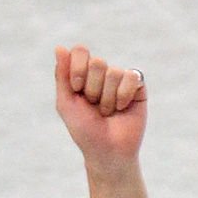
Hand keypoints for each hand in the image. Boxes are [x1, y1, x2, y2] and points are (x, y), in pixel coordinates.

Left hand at [55, 46, 145, 172]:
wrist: (107, 150)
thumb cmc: (84, 130)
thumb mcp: (66, 104)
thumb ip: (62, 75)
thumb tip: (59, 47)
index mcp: (82, 75)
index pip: (80, 52)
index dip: (78, 69)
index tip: (76, 88)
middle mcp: (101, 74)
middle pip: (97, 62)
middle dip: (92, 89)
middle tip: (93, 106)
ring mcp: (120, 78)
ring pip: (113, 72)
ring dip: (107, 98)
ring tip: (107, 111)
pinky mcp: (137, 85)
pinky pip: (131, 77)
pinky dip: (123, 96)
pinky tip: (122, 108)